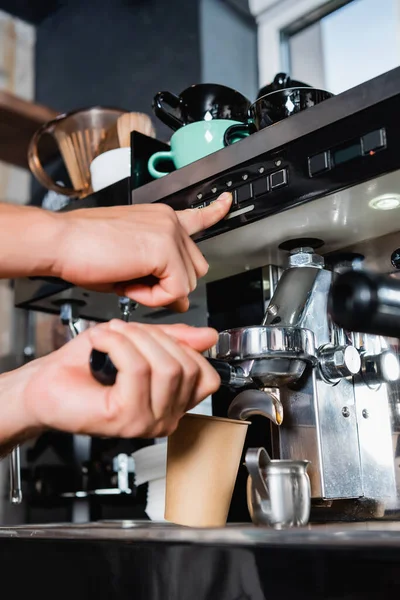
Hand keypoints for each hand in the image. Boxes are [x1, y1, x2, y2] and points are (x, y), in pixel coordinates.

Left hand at [14, 321, 219, 439]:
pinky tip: (101, 343)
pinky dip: (117, 345)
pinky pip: (137, 369)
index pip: (206, 376)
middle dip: (153, 336)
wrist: (45, 384)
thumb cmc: (83, 366)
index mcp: (172, 403)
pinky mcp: (125, 418)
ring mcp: (146, 422)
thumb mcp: (138, 341)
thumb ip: (174, 339)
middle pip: (185, 367)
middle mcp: (164, 418)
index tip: (152, 334)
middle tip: (124, 331)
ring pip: (164, 367)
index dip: (182, 345)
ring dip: (133, 339)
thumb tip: (208, 336)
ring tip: (110, 336)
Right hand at [53, 192, 231, 310]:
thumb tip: (182, 301)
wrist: (59, 242)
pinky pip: (175, 291)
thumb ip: (160, 277)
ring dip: (158, 292)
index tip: (227, 201)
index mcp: (160, 218)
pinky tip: (130, 284)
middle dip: (171, 284)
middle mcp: (168, 221)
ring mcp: (169, 233)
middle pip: (195, 268)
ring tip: (126, 280)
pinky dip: (153, 298)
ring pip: (187, 283)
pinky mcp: (165, 249)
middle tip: (136, 283)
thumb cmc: (83, 250)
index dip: (215, 211)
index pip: (198, 215)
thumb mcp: (130, 264)